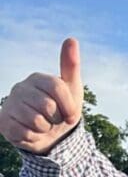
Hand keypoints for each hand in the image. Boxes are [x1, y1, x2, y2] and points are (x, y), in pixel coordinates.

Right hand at [0, 38, 84, 154]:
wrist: (49, 135)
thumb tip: (71, 39)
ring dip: (45, 128)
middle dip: (57, 118)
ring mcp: (9, 104)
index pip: (57, 88)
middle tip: (54, 119)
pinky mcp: (2, 122)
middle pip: (48, 106)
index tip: (72, 115)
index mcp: (37, 78)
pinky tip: (32, 132)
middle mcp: (19, 88)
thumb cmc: (62, 110)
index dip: (69, 106)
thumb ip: (71, 66)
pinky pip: (24, 133)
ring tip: (43, 125)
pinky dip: (34, 137)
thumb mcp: (72, 89)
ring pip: (36, 121)